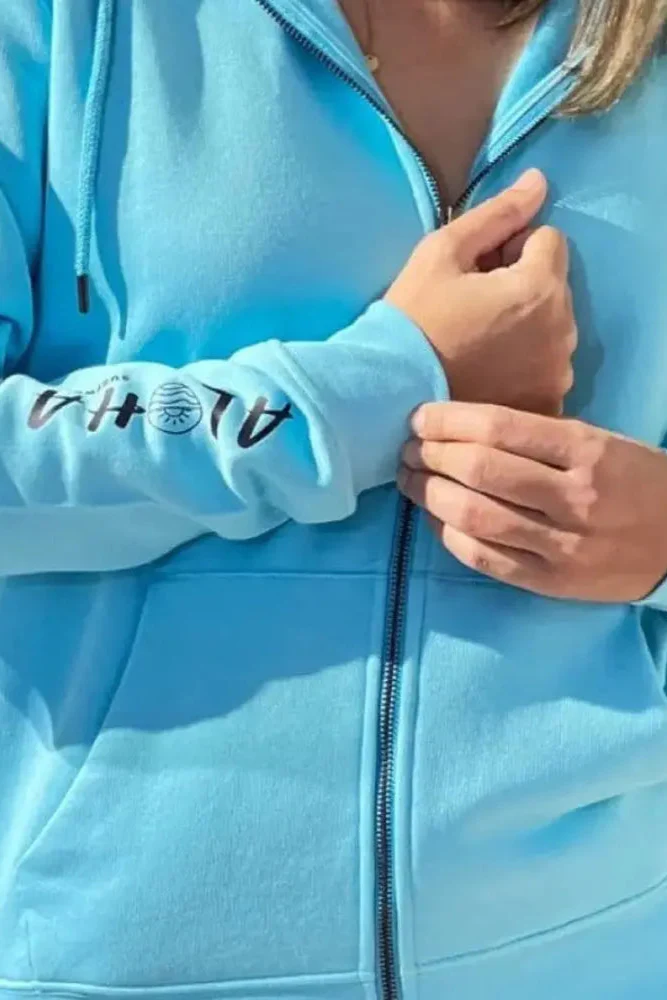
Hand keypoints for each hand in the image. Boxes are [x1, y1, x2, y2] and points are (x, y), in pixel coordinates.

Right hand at [385, 169, 576, 416]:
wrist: (391, 394)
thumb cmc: (413, 319)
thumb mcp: (442, 253)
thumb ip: (498, 213)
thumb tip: (539, 181)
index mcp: (540, 288)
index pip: (549, 240)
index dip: (511, 247)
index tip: (477, 272)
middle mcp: (562, 332)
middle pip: (554, 285)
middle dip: (522, 285)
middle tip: (474, 308)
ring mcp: (557, 373)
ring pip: (553, 327)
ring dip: (527, 325)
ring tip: (479, 343)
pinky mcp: (546, 403)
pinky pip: (547, 367)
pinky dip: (526, 365)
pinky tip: (489, 372)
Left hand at [398, 402, 666, 602]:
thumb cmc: (635, 481)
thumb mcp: (600, 442)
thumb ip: (539, 435)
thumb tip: (462, 426)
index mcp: (587, 450)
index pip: (500, 428)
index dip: (448, 420)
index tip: (419, 417)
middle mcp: (574, 497)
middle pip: (480, 470)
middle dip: (430, 454)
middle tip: (406, 448)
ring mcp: (562, 544)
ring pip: (475, 516)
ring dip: (428, 494)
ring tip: (409, 479)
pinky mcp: (551, 582)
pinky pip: (484, 558)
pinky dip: (448, 535)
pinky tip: (433, 517)